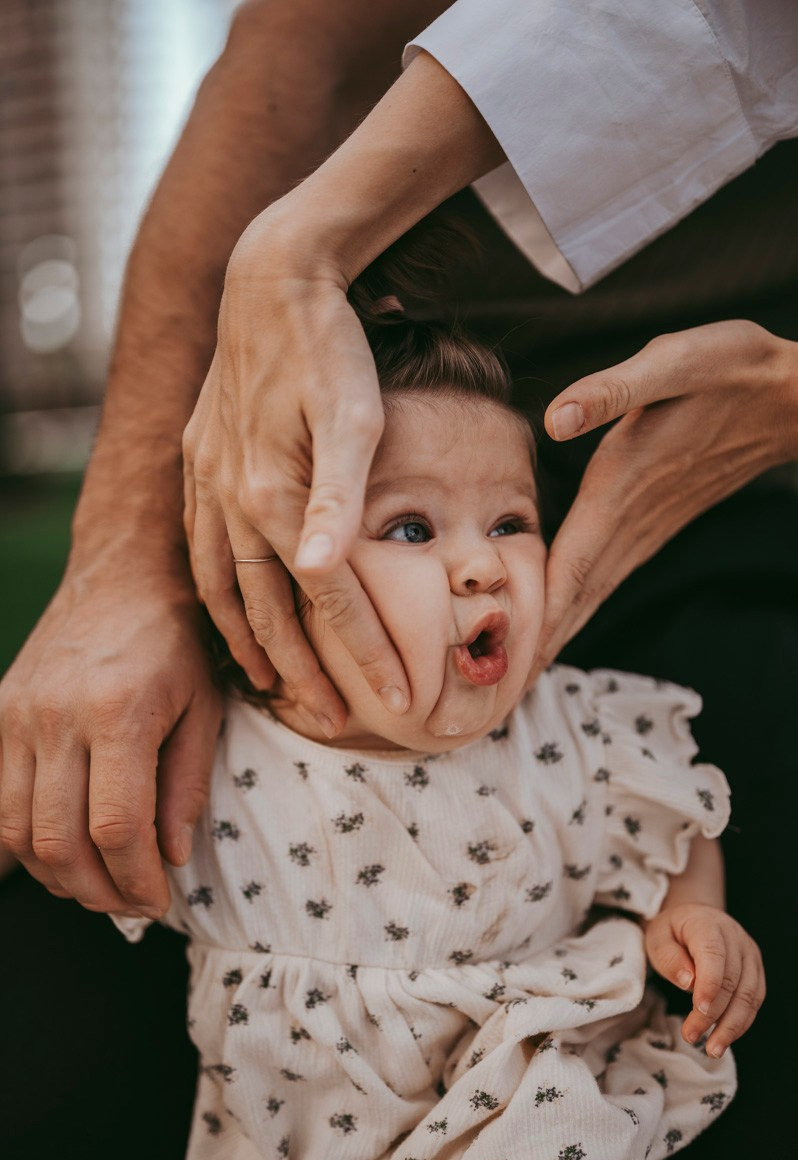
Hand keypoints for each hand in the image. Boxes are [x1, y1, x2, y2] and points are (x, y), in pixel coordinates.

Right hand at [0, 560, 220, 914]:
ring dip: (59, 875)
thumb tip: (171, 857)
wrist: (123, 577)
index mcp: (118, 713)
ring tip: (101, 884)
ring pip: (18, 831)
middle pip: (58, 842)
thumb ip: (186, 785)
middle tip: (132, 903)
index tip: (160, 898)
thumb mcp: (204, 708)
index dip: (136, 879)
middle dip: (97, 891)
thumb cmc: (177, 642)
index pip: (116, 827)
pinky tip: (63, 852)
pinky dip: (25, 842)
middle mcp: (56, 716)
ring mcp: (17, 715)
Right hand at [183, 208, 410, 737]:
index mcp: (270, 494)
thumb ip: (337, 499)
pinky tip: (231, 610)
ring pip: (220, 588)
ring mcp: (205, 481)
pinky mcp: (198, 462)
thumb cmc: (330, 343)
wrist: (272, 277)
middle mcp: (228, 497)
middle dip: (302, 669)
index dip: (361, 650)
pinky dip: (216, 594)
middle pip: (265, 609)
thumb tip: (321, 574)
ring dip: (248, 643)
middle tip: (333, 718)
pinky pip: (198, 549)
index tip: (393, 695)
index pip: (324, 597)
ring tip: (273, 685)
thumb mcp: (355, 414)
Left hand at [532, 320, 797, 673]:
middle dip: (535, 649)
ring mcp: (644, 530)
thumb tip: (557, 418)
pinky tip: (558, 621)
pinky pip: (604, 577)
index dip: (535, 620)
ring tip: (516, 675)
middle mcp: (629, 523)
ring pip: (591, 596)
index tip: (504, 666)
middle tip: (493, 695)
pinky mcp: (651, 525)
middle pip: (575, 600)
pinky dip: (576, 607)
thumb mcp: (671, 362)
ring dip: (554, 636)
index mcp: (619, 491)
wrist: (784, 396)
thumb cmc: (726, 371)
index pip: (568, 570)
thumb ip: (611, 392)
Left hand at [645, 902, 764, 1057]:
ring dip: (731, 1026)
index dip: (709, 985)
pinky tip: (725, 1037)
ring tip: (712, 1049)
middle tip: (691, 1036)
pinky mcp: (755, 970)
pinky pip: (754, 1000)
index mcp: (708, 925)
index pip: (714, 956)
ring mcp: (749, 954)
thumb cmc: (672, 931)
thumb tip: (689, 982)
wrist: (694, 918)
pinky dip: (741, 1022)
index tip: (698, 1010)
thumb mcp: (657, 938)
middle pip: (731, 980)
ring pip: (748, 995)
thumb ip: (669, 958)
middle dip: (713, 1014)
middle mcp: (735, 937)